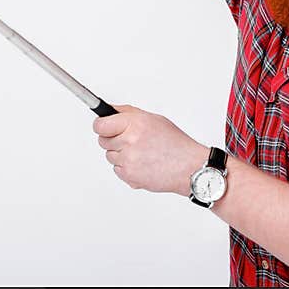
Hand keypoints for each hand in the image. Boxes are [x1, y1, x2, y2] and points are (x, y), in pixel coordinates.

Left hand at [93, 104, 208, 195]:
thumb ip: (128, 113)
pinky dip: (127, 168)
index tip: (103, 126)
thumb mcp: (153, 119)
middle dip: (113, 140)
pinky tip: (142, 163)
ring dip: (121, 154)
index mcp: (135, 124)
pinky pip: (117, 170)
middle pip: (103, 141)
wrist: (188, 167)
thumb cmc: (175, 143)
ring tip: (141, 153)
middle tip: (131, 140)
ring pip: (110, 156)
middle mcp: (130, 141)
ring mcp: (128, 160)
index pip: (100, 125)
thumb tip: (110, 111)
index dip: (101, 125)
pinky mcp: (129, 176)